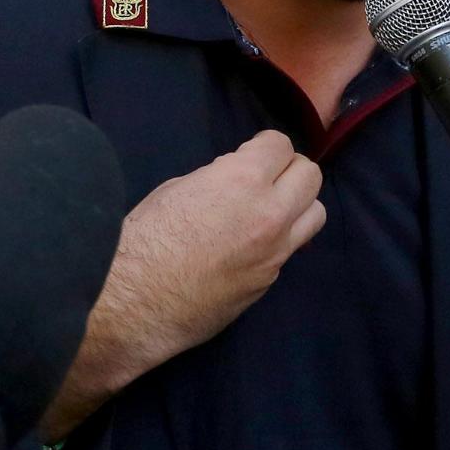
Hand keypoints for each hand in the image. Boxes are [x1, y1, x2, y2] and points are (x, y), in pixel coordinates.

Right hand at [42, 131, 324, 440]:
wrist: (134, 304)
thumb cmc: (143, 239)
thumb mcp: (177, 189)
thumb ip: (218, 179)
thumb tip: (235, 181)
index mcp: (242, 181)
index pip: (281, 145)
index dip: (263, 147)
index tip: (248, 155)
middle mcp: (270, 214)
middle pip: (310, 176)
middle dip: (287, 170)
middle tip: (263, 178)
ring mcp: (275, 253)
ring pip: (316, 214)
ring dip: (296, 205)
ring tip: (266, 210)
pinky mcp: (268, 283)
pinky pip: (289, 250)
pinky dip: (277, 240)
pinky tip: (246, 246)